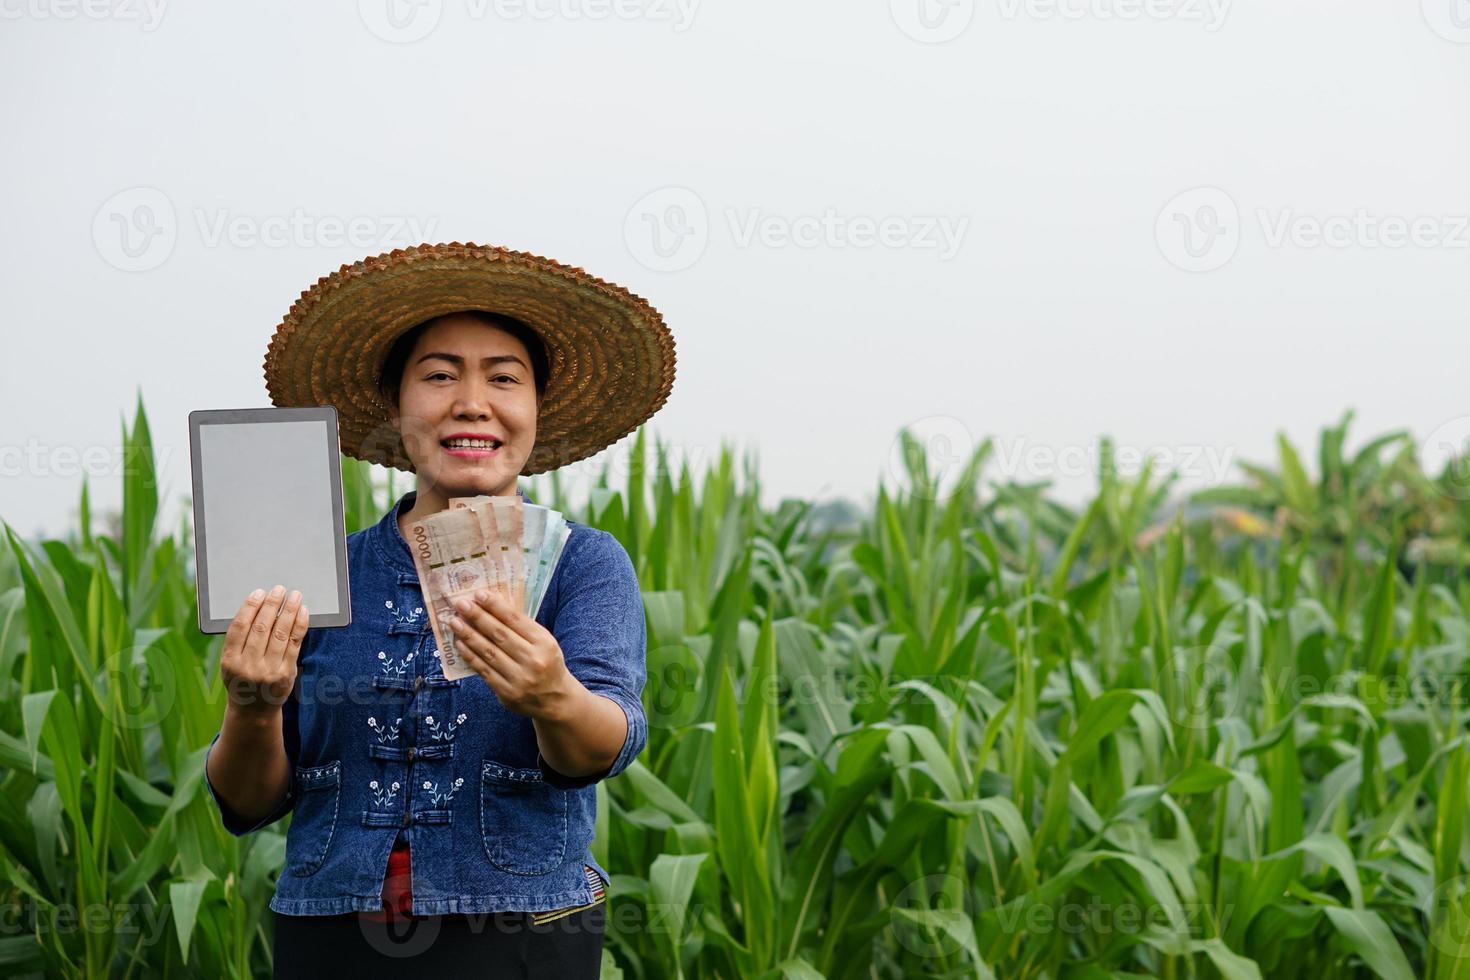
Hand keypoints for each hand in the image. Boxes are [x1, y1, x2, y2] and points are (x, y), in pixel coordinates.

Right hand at [220, 585, 307, 716]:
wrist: (254, 710)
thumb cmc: (242, 679)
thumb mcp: (231, 663)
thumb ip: (240, 640)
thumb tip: (258, 606)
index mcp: (229, 661)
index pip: (239, 628)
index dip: (249, 607)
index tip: (258, 593)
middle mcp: (248, 666)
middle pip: (261, 628)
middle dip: (271, 605)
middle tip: (279, 589)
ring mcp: (268, 671)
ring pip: (280, 633)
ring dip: (288, 611)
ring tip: (294, 596)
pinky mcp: (286, 673)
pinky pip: (295, 643)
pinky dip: (299, 625)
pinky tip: (302, 612)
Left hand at [447, 590, 576, 717]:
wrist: (555, 699)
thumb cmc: (546, 663)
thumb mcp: (544, 642)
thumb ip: (522, 628)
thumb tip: (491, 607)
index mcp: (544, 643)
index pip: (516, 620)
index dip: (495, 606)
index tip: (479, 594)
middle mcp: (533, 660)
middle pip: (499, 634)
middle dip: (478, 617)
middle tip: (460, 604)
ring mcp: (519, 678)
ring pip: (488, 652)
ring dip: (469, 635)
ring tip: (455, 622)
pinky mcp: (506, 693)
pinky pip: (484, 670)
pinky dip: (470, 656)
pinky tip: (460, 644)